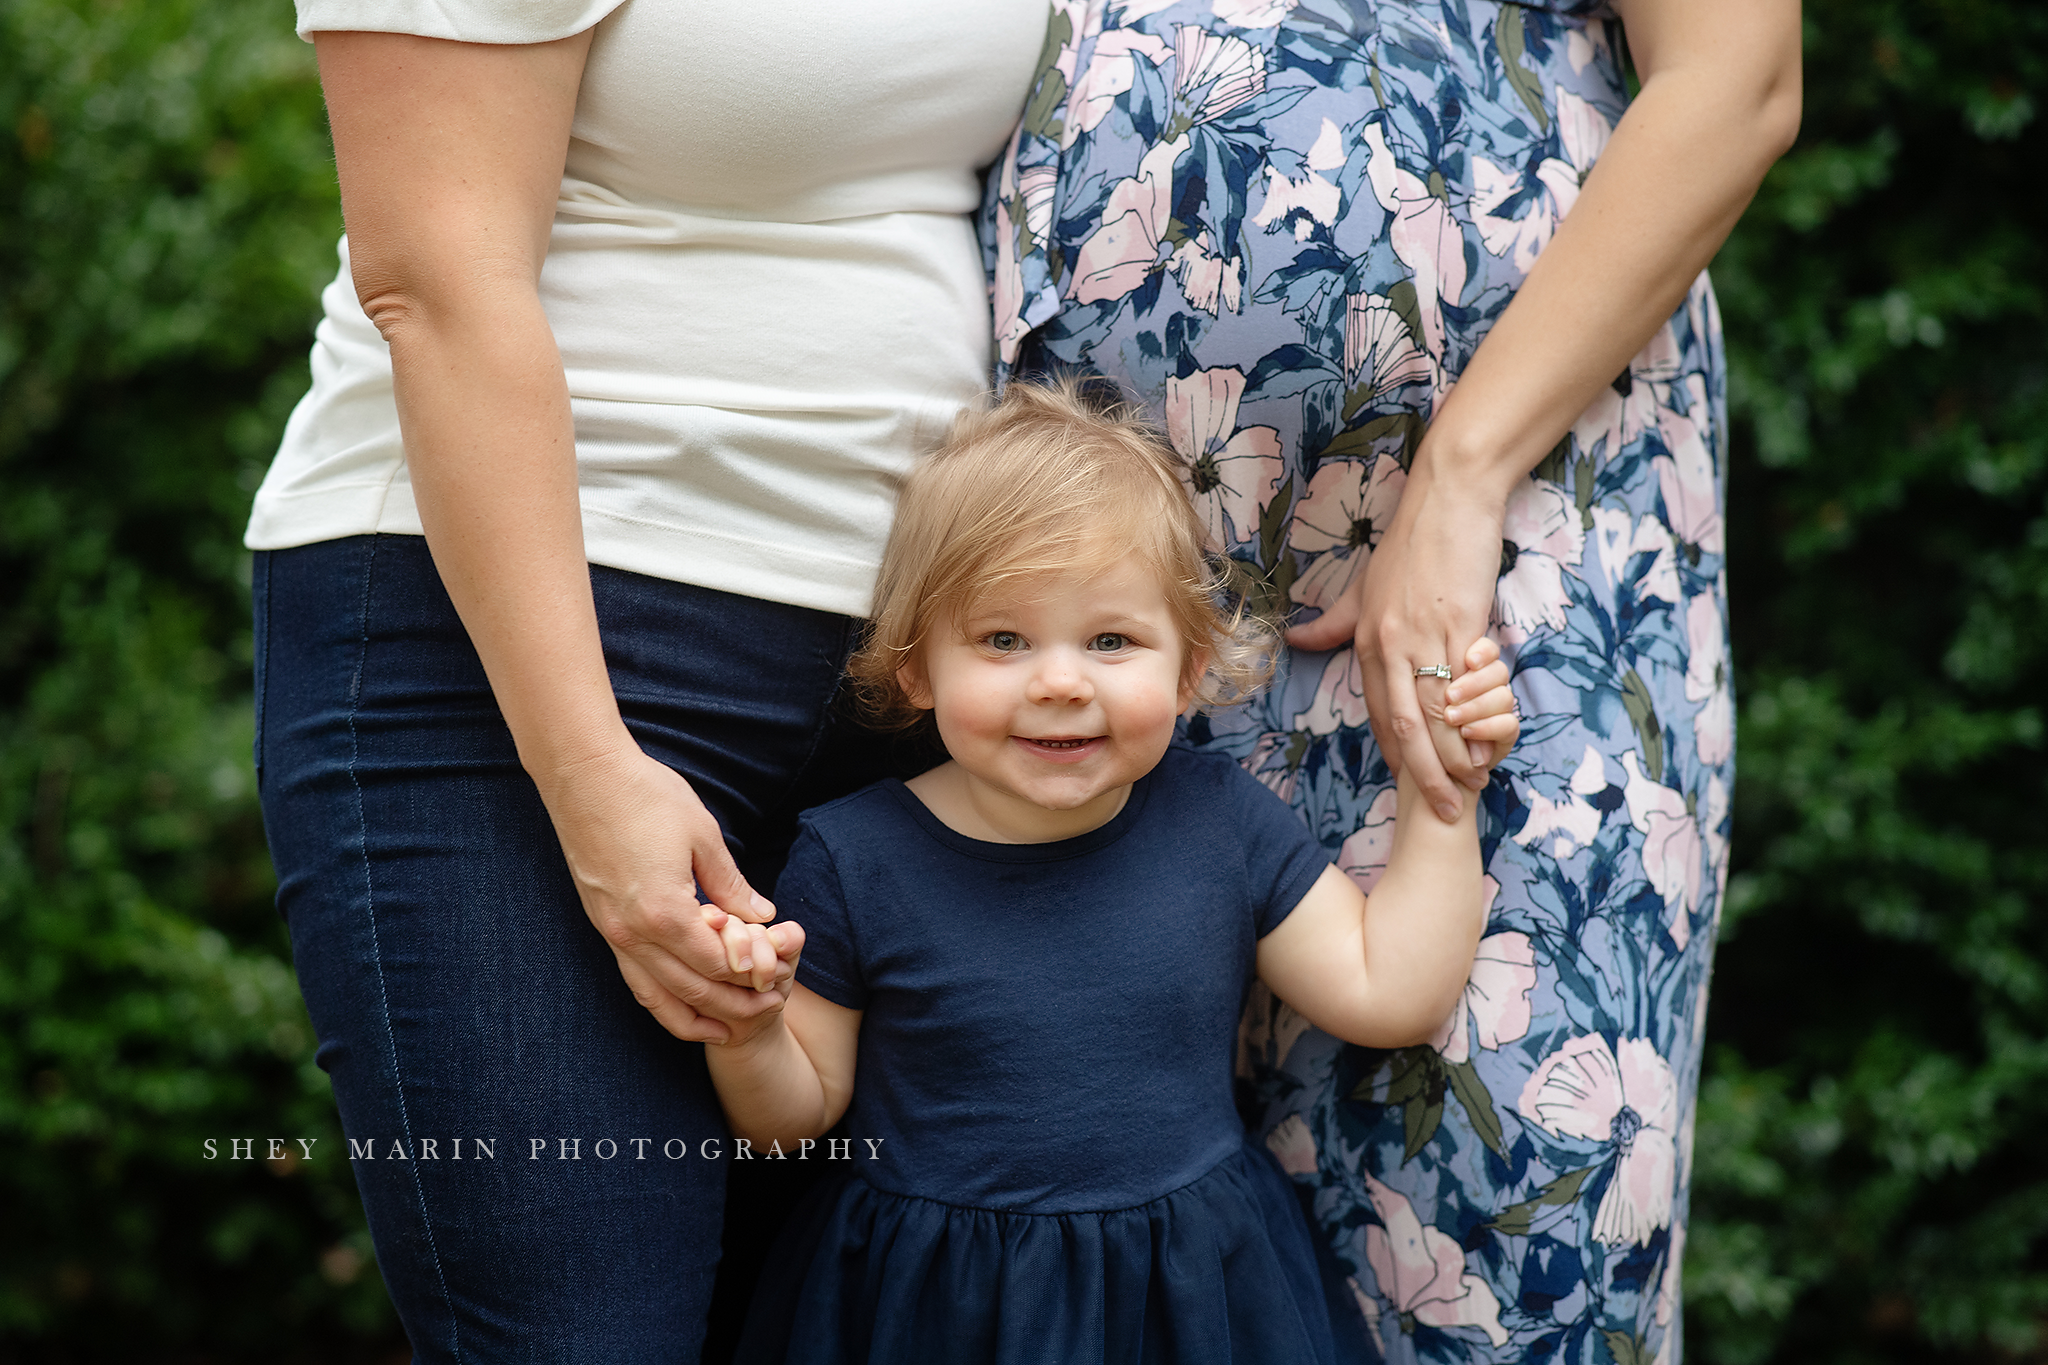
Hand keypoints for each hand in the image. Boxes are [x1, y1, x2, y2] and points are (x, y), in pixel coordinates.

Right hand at [539, 743, 792, 1043]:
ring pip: (655, 996)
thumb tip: (762, 917)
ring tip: (727, 1028)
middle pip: (690, 990)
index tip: (779, 977)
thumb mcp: (702, 836)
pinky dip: (660, 999)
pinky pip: (633, 977)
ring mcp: (612, 932)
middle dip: (732, 1006)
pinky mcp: (602, 924)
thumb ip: (731, 884)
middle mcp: (633, 933)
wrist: (583, 775)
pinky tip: (681, 1002)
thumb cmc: (646, 795)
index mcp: (664, 911)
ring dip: (694, 1016)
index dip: (750, 975)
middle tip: (769, 1008)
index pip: (716, 963)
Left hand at [1288, 458, 1507, 823]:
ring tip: (1468, 789)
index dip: (1395, 754)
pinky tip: (1485, 746)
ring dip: (1451, 758)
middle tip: (1442, 810)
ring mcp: (1424, 635)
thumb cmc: (1411, 544)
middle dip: (1421, 774)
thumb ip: (1331, 622)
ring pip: (1435, 712)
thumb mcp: (1362, 587)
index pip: (1379, 712)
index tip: (1410, 786)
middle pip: (1404, 724)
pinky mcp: (1460, 624)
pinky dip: (1474, 720)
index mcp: (1368, 640)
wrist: (1449, 499)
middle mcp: (1389, 644)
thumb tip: (1294, 641)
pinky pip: (1464, 685)